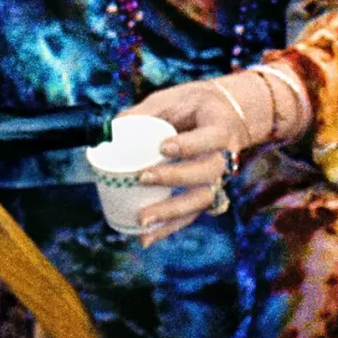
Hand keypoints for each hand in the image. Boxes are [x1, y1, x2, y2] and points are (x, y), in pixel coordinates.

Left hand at [129, 72, 268, 247]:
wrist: (227, 115)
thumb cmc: (194, 105)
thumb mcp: (174, 99)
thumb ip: (146, 112)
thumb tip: (111, 128)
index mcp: (219, 128)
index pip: (210, 139)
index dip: (189, 146)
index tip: (163, 147)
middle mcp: (224, 157)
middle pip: (206, 174)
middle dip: (175, 178)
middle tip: (144, 177)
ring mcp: (217, 179)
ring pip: (201, 200)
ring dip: (171, 213)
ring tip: (142, 221)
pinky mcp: (205, 194)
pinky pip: (190, 214)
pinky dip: (168, 228)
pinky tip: (146, 238)